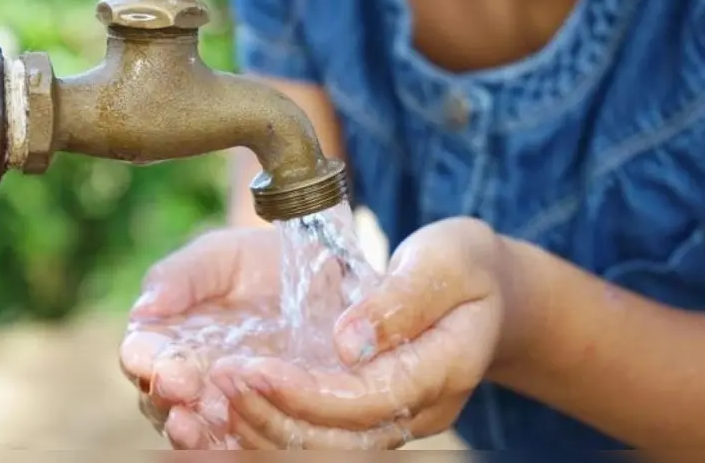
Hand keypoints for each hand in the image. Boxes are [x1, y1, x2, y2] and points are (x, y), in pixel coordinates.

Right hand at [119, 227, 288, 448]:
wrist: (313, 276)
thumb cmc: (254, 261)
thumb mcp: (220, 256)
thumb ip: (181, 276)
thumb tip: (145, 307)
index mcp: (164, 337)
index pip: (141, 355)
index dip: (147, 362)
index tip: (164, 365)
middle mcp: (184, 378)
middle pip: (162, 399)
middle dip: (170, 400)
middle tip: (185, 394)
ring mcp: (219, 403)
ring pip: (195, 429)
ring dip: (195, 433)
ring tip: (199, 428)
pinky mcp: (257, 419)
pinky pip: (238, 442)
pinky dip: (233, 445)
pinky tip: (240, 445)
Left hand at [209, 217, 504, 448]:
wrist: (488, 291)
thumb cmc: (464, 265)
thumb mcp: (444, 261)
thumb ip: (400, 300)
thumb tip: (347, 341)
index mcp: (444, 369)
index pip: (368, 400)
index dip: (306, 394)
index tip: (253, 369)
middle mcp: (420, 409)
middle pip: (340, 440)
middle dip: (273, 415)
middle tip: (220, 380)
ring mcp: (397, 419)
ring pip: (325, 449)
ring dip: (265, 427)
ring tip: (216, 394)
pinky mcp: (372, 416)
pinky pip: (320, 437)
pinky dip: (274, 425)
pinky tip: (233, 406)